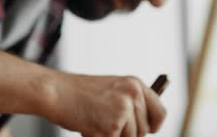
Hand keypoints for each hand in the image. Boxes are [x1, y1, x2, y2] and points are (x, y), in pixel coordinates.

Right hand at [46, 73, 166, 136]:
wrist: (56, 91)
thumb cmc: (78, 93)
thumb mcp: (110, 90)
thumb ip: (128, 104)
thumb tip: (142, 128)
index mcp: (134, 84)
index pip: (160, 112)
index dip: (153, 125)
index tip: (148, 130)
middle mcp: (133, 95)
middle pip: (143, 131)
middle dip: (126, 134)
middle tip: (104, 124)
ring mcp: (123, 110)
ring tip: (95, 122)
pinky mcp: (112, 126)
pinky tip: (89, 126)